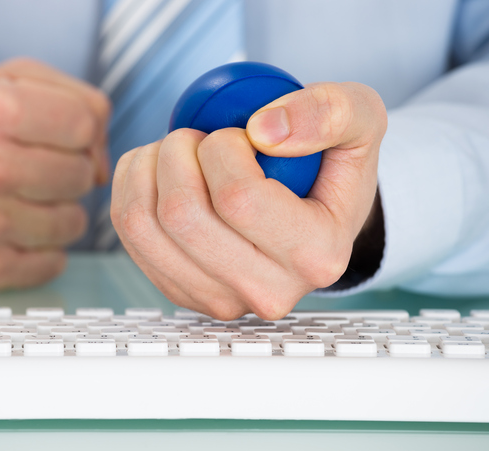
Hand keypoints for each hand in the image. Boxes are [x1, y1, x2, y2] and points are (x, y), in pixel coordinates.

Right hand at [0, 59, 110, 289]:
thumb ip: (68, 97)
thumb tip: (102, 158)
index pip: (85, 125)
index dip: (79, 133)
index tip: (59, 140)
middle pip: (81, 176)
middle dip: (63, 171)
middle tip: (27, 170)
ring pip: (74, 223)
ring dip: (54, 212)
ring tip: (16, 201)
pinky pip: (54, 263)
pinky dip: (40, 249)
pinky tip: (10, 232)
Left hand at [111, 82, 386, 319]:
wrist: (313, 218)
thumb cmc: (329, 170)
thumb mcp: (359, 120)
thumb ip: (329, 113)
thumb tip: (265, 130)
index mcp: (316, 256)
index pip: (239, 198)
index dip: (223, 148)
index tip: (239, 136)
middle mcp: (266, 292)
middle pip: (182, 216)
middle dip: (177, 153)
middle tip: (197, 137)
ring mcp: (219, 299)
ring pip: (144, 225)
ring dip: (147, 167)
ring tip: (175, 150)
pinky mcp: (181, 292)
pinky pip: (128, 233)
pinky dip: (131, 186)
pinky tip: (158, 171)